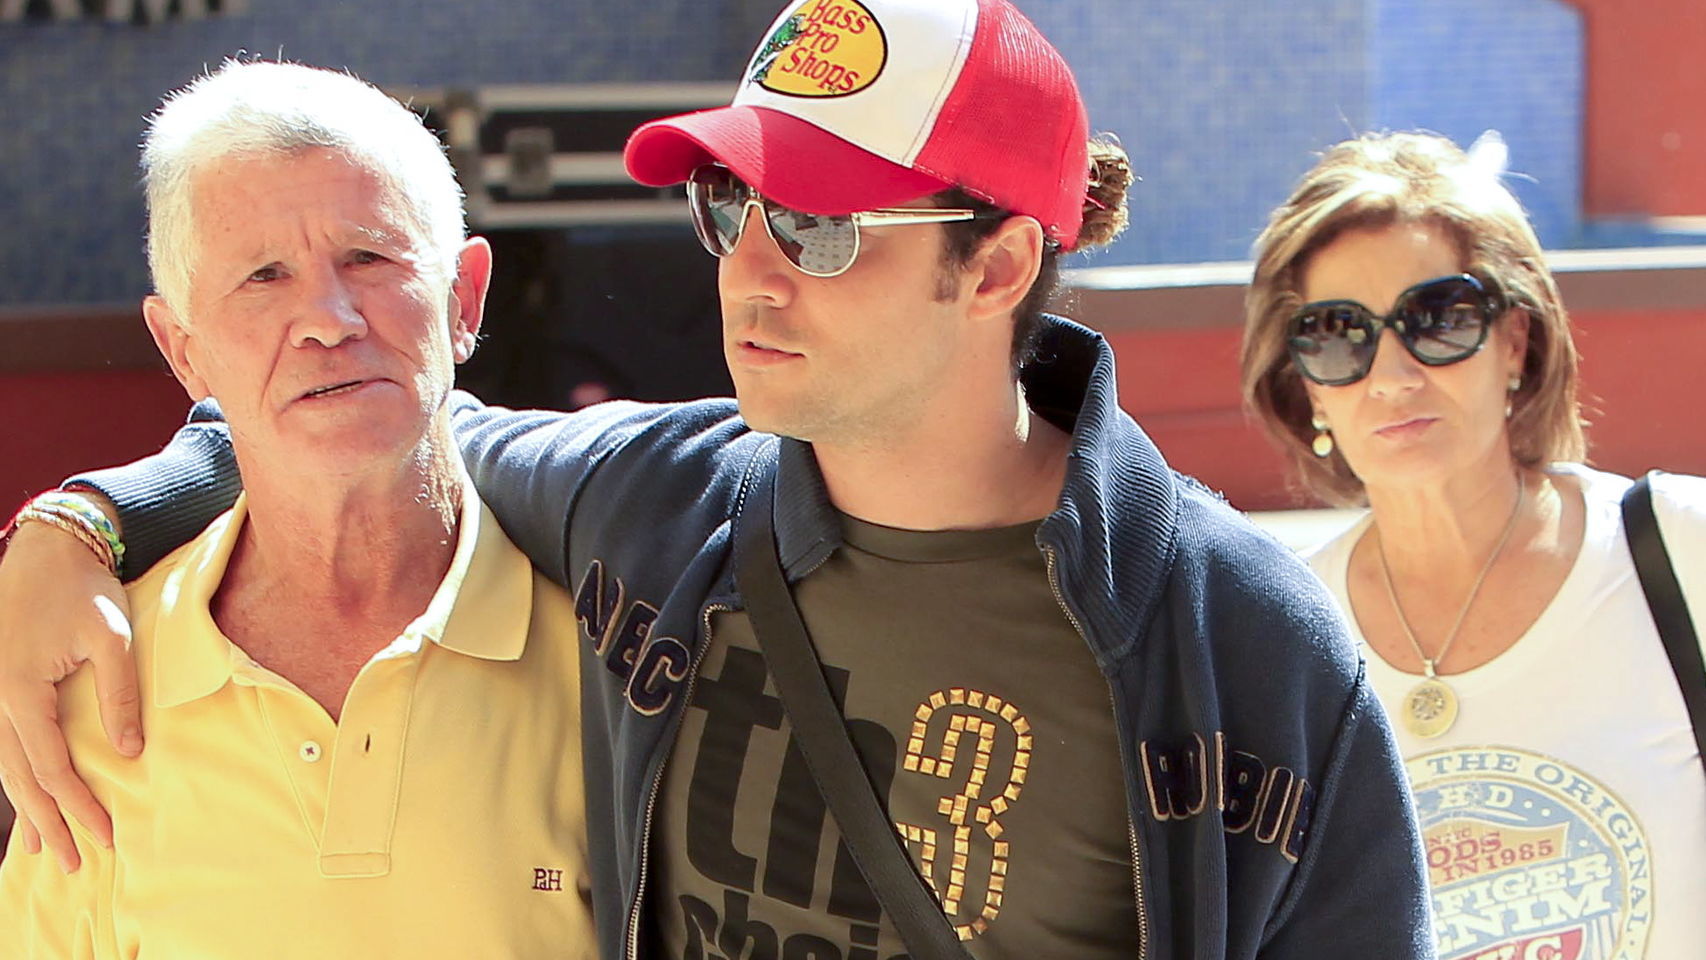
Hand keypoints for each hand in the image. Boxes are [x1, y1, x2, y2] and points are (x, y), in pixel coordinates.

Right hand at [0, 518, 139, 871]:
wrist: (47, 550)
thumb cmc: (83, 590)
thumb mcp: (112, 638)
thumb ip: (119, 695)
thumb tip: (129, 752)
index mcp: (21, 694)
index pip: (53, 768)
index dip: (79, 806)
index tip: (106, 835)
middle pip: (22, 779)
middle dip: (50, 823)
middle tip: (77, 863)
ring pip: (7, 767)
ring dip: (28, 808)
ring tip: (44, 847)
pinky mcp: (2, 688)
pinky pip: (6, 746)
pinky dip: (18, 777)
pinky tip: (28, 796)